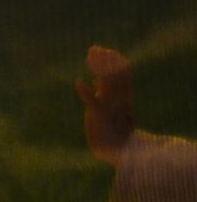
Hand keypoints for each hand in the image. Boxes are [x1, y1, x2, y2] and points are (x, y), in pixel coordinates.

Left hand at [76, 45, 134, 164]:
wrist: (120, 151)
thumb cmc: (113, 129)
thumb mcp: (111, 106)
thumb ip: (106, 92)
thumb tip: (98, 78)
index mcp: (124, 95)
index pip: (124, 71)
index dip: (115, 59)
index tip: (103, 51)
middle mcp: (119, 97)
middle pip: (115, 72)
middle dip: (105, 59)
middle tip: (93, 49)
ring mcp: (111, 105)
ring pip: (107, 81)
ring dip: (97, 67)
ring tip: (89, 56)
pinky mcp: (100, 116)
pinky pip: (93, 102)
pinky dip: (85, 92)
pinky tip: (78, 83)